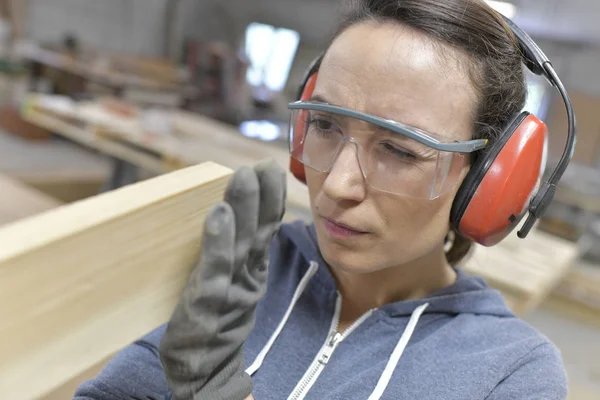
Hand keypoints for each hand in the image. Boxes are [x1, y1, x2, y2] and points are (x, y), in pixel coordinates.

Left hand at [158, 159, 285, 399]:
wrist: (204, 371)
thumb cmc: (214, 321)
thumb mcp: (232, 283)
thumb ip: (236, 252)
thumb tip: (236, 215)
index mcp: (253, 270)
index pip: (266, 230)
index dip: (271, 200)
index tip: (271, 170)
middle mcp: (247, 276)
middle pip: (257, 232)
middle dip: (262, 197)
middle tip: (264, 165)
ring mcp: (230, 290)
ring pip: (240, 244)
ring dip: (244, 209)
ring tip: (244, 177)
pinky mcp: (208, 303)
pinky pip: (215, 268)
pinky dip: (219, 240)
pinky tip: (220, 214)